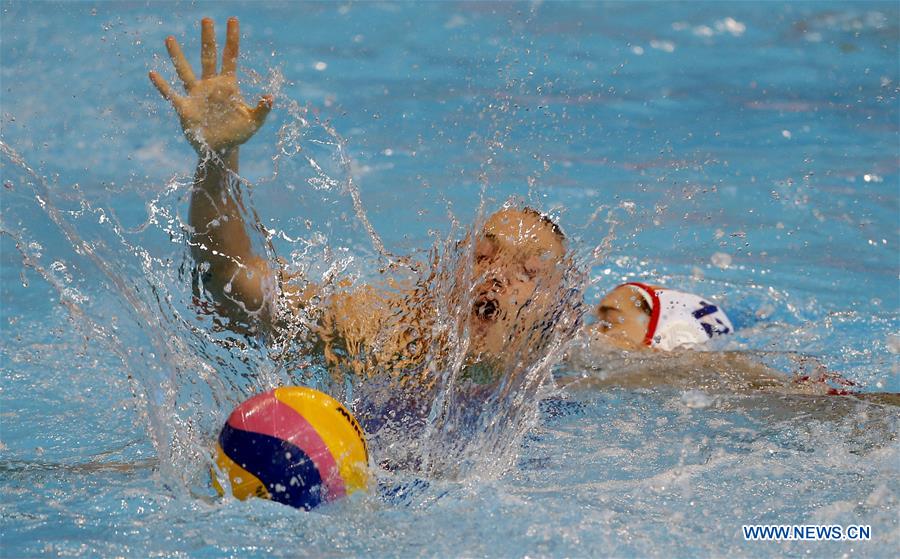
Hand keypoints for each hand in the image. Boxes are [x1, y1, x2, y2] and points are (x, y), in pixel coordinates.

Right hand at [149, 17, 271, 153]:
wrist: (221, 150)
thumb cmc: (238, 135)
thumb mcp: (253, 122)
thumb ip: (262, 109)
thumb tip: (270, 97)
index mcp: (228, 85)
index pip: (230, 57)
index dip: (232, 39)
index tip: (232, 20)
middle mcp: (211, 85)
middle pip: (208, 57)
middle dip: (208, 38)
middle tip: (206, 19)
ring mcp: (196, 95)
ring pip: (185, 70)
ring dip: (177, 56)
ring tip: (169, 38)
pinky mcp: (184, 107)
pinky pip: (171, 94)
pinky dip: (162, 85)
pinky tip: (152, 73)